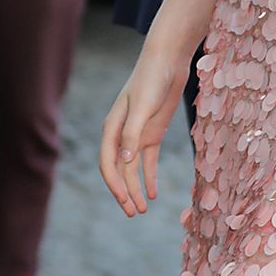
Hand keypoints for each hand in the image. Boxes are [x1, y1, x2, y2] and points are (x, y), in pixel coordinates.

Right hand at [99, 49, 188, 216]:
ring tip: (142, 210)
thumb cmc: (151, 80)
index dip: (115, 184)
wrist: (167, 62)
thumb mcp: (142, 107)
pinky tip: (153, 193)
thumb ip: (133, 134)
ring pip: (132, 169)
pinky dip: (149, 177)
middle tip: (132, 214)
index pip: (108, 163)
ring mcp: (137, 135)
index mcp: (112, 128)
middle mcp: (121, 134)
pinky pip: (148, 161)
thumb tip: (125, 162)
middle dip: (124, 193)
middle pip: (119, 170)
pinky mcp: (152, 133)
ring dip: (136, 189)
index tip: (125, 201)